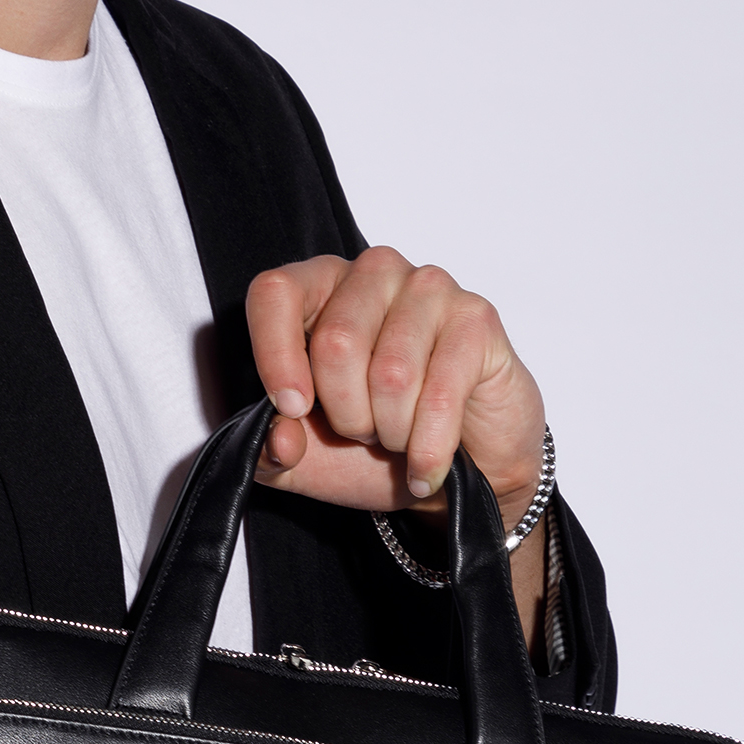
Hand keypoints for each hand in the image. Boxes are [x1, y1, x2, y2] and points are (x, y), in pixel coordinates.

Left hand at [245, 249, 546, 524]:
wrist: (461, 469)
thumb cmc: (379, 444)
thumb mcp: (305, 458)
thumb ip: (267, 452)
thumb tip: (279, 441)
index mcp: (318, 288)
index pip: (275, 292)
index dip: (276, 355)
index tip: (293, 409)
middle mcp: (373, 273)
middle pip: (335, 343)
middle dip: (347, 414)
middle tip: (366, 432)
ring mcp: (429, 288)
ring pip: (389, 373)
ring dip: (391, 432)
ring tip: (401, 437)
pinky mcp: (476, 318)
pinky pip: (440, 394)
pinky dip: (428, 449)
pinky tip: (425, 470)